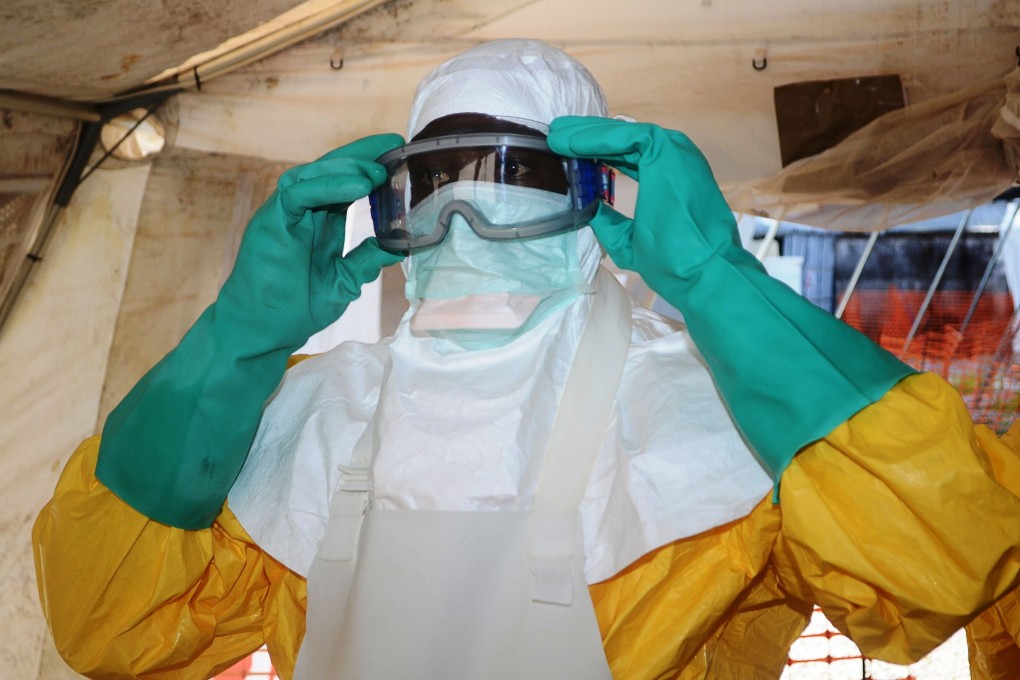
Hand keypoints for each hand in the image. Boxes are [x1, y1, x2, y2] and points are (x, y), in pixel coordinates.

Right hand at [218, 133, 405, 349]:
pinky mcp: (271, 220)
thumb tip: (398, 245)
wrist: (261, 332)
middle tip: (394, 146)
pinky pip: (298, 192)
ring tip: (379, 170)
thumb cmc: (295, 306)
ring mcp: (284, 213)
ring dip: (348, 167)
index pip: (346, 185)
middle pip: (331, 171)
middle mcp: (301, 211)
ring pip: (314, 174)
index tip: (399, 159)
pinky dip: (329, 185)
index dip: (370, 169)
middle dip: (363, 155)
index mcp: (319, 222)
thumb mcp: (343, 280)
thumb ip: (365, 259)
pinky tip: (359, 185)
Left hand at [548, 116, 750, 292]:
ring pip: (620, 134)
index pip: (628, 156)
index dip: (596, 152)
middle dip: (586, 137)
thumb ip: (610, 222)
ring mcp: (674, 152)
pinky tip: (569, 142)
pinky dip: (593, 138)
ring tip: (556, 134)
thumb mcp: (630, 241)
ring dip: (585, 134)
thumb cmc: (676, 264)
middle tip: (556, 134)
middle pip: (622, 141)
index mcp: (670, 177)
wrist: (704, 273)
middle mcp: (674, 159)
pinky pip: (622, 137)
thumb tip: (586, 209)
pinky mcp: (667, 151)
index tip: (567, 152)